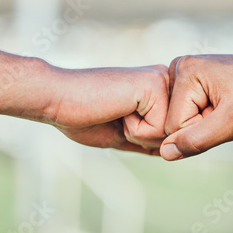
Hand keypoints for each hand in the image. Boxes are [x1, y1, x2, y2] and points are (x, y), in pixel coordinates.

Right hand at [46, 65, 168, 154]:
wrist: (58, 99)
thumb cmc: (84, 117)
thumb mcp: (123, 134)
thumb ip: (148, 140)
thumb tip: (170, 152)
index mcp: (158, 88)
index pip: (171, 132)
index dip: (143, 139)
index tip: (117, 118)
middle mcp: (164, 80)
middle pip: (175, 133)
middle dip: (144, 138)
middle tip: (117, 116)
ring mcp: (162, 80)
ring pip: (170, 133)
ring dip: (139, 135)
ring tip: (118, 112)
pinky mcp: (155, 84)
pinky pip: (159, 130)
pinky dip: (135, 131)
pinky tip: (118, 110)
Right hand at [160, 55, 232, 160]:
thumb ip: (199, 139)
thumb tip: (165, 153)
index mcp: (184, 71)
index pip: (172, 126)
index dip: (201, 131)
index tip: (226, 116)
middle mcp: (178, 68)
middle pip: (172, 122)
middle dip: (201, 126)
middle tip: (227, 113)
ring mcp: (183, 74)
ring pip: (179, 120)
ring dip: (203, 123)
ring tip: (225, 108)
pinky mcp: (189, 82)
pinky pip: (186, 113)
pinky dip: (205, 117)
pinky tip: (222, 106)